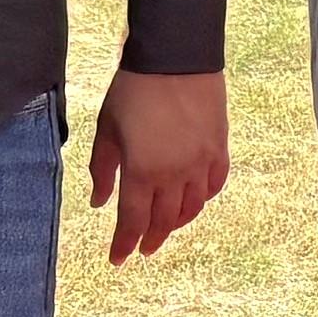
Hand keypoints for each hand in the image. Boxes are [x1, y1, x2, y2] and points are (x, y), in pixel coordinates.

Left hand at [89, 67, 228, 262]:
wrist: (174, 57)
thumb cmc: (132, 90)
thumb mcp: (106, 130)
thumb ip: (103, 170)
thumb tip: (99, 202)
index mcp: (141, 172)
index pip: (132, 222)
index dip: (124, 244)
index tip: (117, 259)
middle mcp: (173, 175)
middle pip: (163, 221)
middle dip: (151, 239)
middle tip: (143, 249)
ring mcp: (200, 164)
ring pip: (191, 208)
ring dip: (177, 223)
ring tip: (166, 227)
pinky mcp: (218, 149)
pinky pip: (214, 186)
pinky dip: (203, 199)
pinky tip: (194, 201)